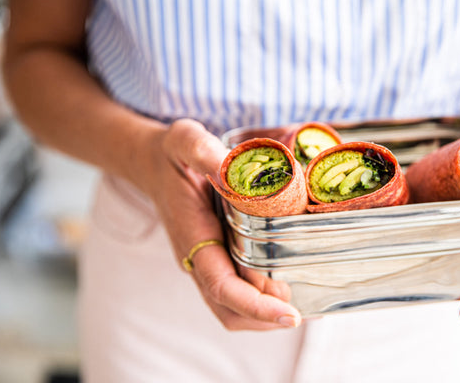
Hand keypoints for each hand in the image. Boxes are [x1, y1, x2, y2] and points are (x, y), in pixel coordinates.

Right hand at [141, 119, 300, 329]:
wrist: (153, 163)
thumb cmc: (172, 155)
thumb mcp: (186, 141)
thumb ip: (205, 151)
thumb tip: (230, 168)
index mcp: (192, 237)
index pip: (223, 287)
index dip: (256, 306)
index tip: (290, 314)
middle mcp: (198, 259)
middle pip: (229, 311)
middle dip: (266, 319)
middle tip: (306, 310)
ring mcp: (205, 262)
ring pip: (232, 308)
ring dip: (265, 314)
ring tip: (304, 302)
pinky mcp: (214, 258)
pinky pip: (235, 292)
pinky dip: (260, 299)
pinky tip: (286, 285)